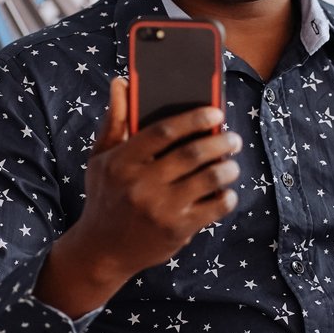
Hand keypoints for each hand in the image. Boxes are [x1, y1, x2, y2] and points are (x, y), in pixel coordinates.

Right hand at [36, 78, 239, 316]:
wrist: (102, 251)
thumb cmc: (105, 196)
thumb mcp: (101, 158)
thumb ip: (115, 121)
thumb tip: (120, 81)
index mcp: (121, 162)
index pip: (163, 131)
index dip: (194, 118)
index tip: (215, 112)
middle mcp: (140, 184)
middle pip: (191, 154)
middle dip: (219, 141)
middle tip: (233, 138)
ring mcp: (160, 209)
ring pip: (208, 179)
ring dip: (228, 168)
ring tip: (232, 164)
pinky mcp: (176, 230)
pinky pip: (214, 208)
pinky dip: (226, 197)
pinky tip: (227, 192)